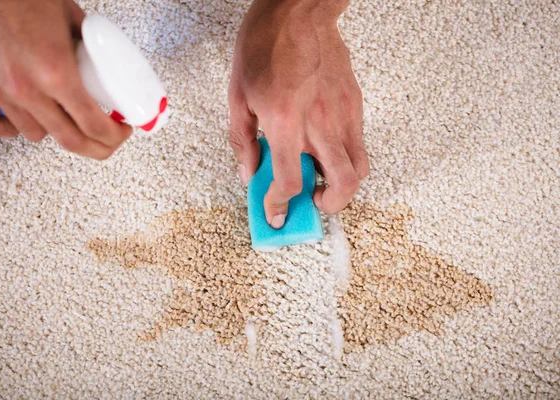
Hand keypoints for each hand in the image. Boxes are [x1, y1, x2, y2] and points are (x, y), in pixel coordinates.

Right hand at [0, 0, 131, 159]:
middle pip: (70, 141)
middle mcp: (27, 88)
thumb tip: (107, 67)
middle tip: (107, 142)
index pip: (94, 125)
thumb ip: (90, 50)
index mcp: (56, 71)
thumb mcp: (73, 19)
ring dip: (55, 131)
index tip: (121, 133)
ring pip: (35, 134)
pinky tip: (24, 120)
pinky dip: (10, 129)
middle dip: (97, 148)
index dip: (114, 137)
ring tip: (66, 117)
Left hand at [228, 0, 368, 228]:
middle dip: (329, 206)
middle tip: (312, 203)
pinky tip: (325, 147)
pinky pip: (359, 143)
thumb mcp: (238, 95)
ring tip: (322, 179)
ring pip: (360, 168)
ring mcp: (343, 114)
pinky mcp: (355, 103)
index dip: (281, 204)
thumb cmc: (264, 46)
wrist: (298, 10)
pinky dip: (346, 157)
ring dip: (342, 185)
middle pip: (344, 185)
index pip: (291, 181)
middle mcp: (320, 123)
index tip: (276, 211)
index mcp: (285, 122)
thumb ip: (243, 140)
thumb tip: (249, 171)